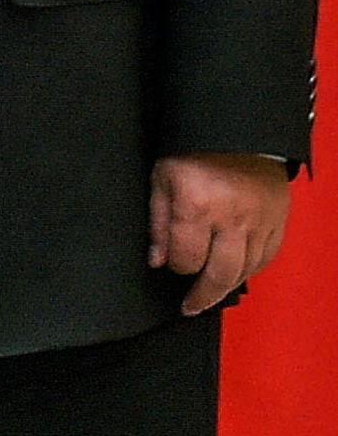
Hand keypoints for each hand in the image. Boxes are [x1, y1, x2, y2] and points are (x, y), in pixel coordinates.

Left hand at [149, 152, 290, 314]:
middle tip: (192, 306)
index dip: (176, 267)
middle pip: (220, 275)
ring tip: (212, 292)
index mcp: (196, 207)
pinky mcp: (277, 220)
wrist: (237, 128)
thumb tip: (157, 260)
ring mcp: (259, 222)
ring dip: (227, 285)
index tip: (172, 265)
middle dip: (203, 295)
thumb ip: (158, 221)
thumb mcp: (161, 177)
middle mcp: (231, 219)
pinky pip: (267, 257)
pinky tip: (237, 271)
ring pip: (246, 270)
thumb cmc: (192, 149)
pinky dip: (251, 269)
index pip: (186, 260)